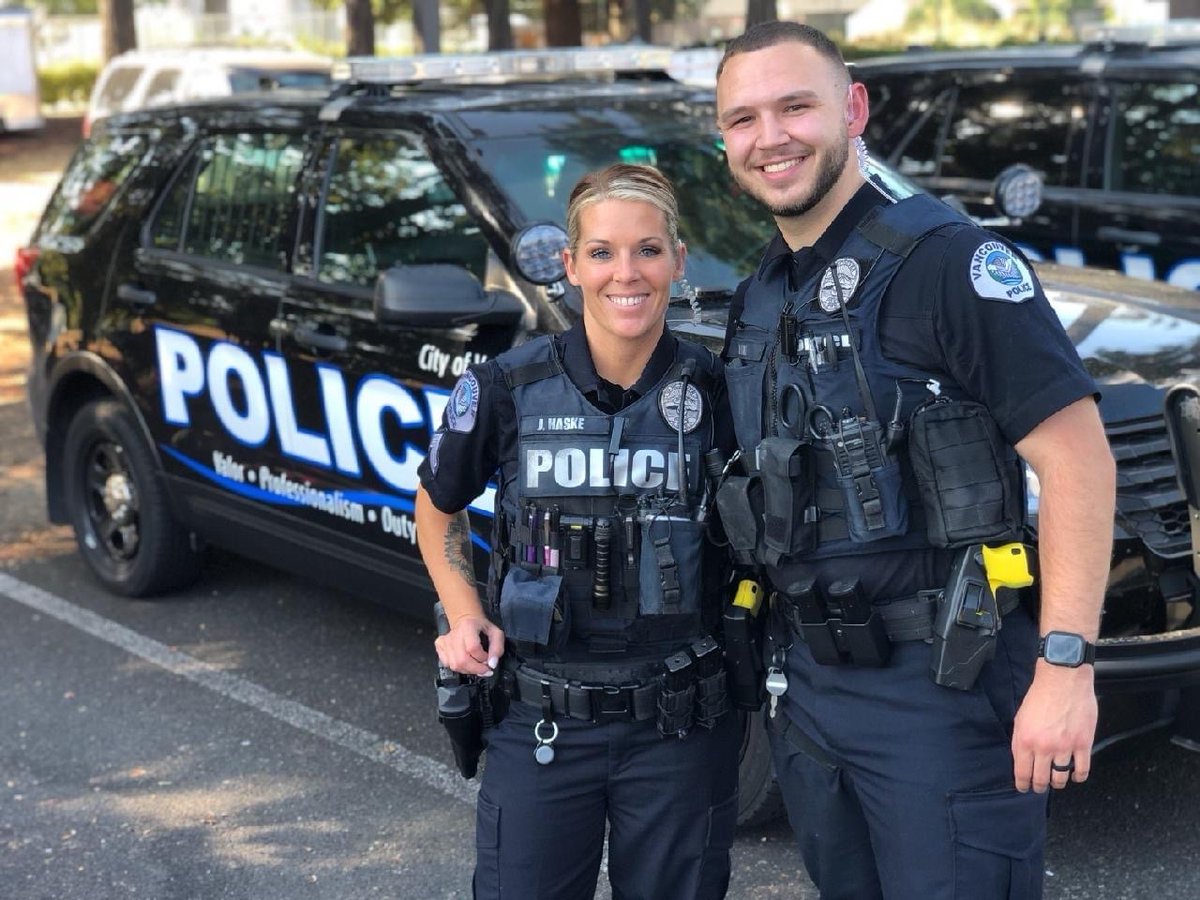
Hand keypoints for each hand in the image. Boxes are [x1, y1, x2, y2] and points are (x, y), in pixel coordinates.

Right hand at [435, 613, 505, 676]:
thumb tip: (492, 664)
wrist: (465, 619)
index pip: (473, 648)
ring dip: (468, 670)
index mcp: (468, 627)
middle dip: (476, 669)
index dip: (482, 658)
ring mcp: (445, 641)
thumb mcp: (495, 633)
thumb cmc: (481, 626)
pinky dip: (459, 668)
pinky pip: (447, 664)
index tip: (488, 659)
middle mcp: (454, 634)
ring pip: (455, 665)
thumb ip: (497, 648)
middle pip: (462, 660)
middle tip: (484, 669)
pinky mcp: (439, 646)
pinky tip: (465, 663)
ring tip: (476, 666)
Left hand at [1011, 662, 1096, 792]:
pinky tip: (1075, 775)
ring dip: (1058, 782)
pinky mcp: (1083, 744)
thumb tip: (1021, 758)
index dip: (1023, 784)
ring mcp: (1064, 747)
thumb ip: (1020, 740)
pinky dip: (1078, 777)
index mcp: (1025, 740)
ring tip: (1057, 781)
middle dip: (1040, 786)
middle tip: (1040, 787)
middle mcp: (1043, 747)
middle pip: (1042, 779)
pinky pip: (1082, 770)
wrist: (1062, 680)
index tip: (1024, 788)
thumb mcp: (1020, 718)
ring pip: (1061, 778)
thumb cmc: (1040, 695)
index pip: (1022, 772)